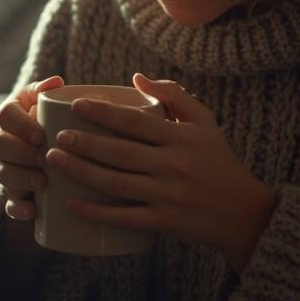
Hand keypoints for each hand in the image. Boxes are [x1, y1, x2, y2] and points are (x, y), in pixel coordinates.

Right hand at [0, 75, 63, 220]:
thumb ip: (48, 92)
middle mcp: (0, 141)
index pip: (4, 115)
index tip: (41, 135)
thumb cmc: (51, 119)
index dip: (20, 126)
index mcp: (9, 116)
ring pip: (1, 173)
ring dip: (21, 179)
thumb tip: (56, 82)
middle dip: (20, 153)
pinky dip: (18, 209)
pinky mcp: (12, 193)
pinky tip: (31, 211)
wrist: (52, 148)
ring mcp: (3, 167)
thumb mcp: (48, 103)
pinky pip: (8, 204)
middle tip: (45, 159)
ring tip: (43, 183)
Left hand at [45, 72, 277, 273]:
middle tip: (56, 137)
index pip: (135, 122)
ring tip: (55, 161)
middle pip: (120, 153)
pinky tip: (72, 204)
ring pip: (116, 184)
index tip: (76, 106)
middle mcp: (174, 166)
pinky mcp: (165, 222)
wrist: (244, 213)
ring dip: (82, 173)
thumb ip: (174, 96)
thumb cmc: (219, 161)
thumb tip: (136, 77)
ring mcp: (169, 196)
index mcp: (182, 138)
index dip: (103, 113)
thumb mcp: (205, 122)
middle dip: (84, 143)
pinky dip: (96, 212)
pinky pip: (125, 218)